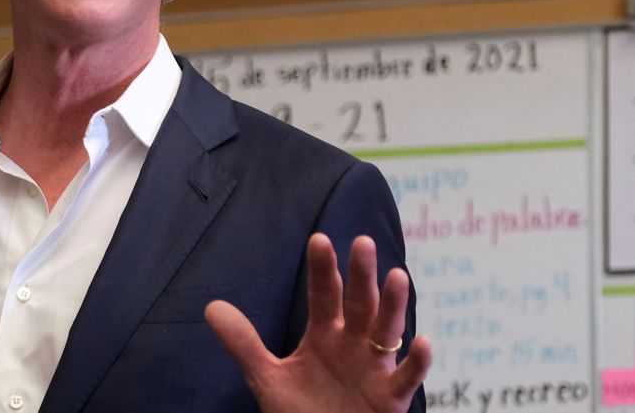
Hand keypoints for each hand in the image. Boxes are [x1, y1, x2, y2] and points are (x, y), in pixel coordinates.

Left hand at [205, 233, 431, 412]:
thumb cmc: (301, 412)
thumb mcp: (268, 378)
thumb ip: (244, 344)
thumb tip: (212, 308)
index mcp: (325, 334)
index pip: (324, 295)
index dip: (323, 269)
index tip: (319, 240)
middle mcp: (353, 344)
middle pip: (359, 304)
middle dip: (361, 275)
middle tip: (362, 242)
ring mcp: (375, 369)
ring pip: (387, 332)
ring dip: (393, 306)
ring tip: (397, 276)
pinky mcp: (391, 398)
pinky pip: (407, 377)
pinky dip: (417, 361)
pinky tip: (423, 341)